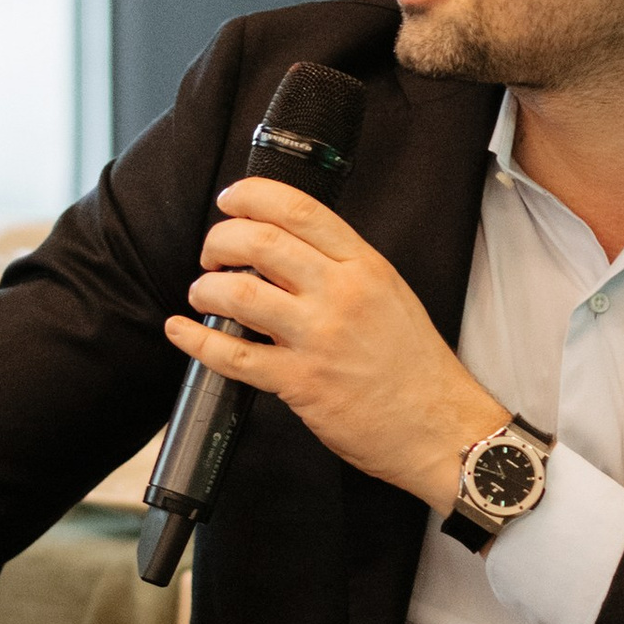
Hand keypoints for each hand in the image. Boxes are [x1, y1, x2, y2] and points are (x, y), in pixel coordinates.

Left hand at [163, 178, 503, 505]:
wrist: (440, 426)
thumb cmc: (417, 366)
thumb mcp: (392, 295)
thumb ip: (345, 270)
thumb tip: (289, 252)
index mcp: (365, 266)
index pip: (299, 210)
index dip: (253, 196)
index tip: (231, 200)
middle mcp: (341, 294)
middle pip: (259, 243)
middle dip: (219, 241)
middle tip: (212, 254)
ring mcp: (319, 338)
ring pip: (239, 294)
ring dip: (205, 289)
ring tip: (203, 294)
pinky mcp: (300, 383)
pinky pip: (233, 356)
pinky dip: (196, 341)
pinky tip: (182, 332)